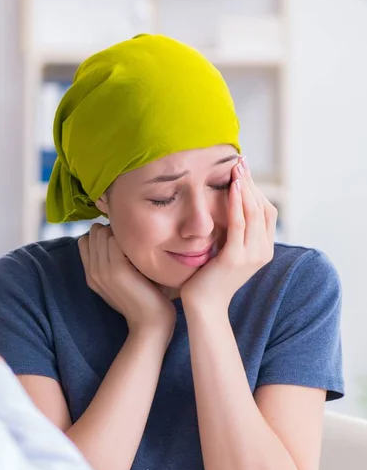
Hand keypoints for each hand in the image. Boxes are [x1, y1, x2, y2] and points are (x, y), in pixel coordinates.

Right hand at [79, 224, 175, 340]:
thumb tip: (113, 237)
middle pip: (93, 232)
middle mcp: (92, 271)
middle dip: (112, 230)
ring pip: (102, 232)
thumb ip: (111, 262)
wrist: (151, 323)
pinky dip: (128, 238)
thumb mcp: (120, 280)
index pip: (85, 240)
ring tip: (137, 246)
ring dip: (121, 233)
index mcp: (90, 275)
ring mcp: (102, 270)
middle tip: (133, 242)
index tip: (122, 244)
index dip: (103, 236)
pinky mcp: (116, 269)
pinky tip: (143, 250)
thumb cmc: (143, 298)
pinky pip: (114, 239)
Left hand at [180, 157, 276, 310]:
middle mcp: (262, 251)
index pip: (266, 212)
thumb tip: (224, 212)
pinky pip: (240, 223)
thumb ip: (230, 235)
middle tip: (241, 161)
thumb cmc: (207, 280)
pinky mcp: (236, 257)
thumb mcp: (224, 253)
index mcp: (262, 249)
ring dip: (246, 187)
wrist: (203, 308)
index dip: (257, 190)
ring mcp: (251, 255)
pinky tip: (232, 185)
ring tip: (237, 167)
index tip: (244, 171)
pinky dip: (237, 202)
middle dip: (252, 182)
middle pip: (264, 207)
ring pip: (254, 211)